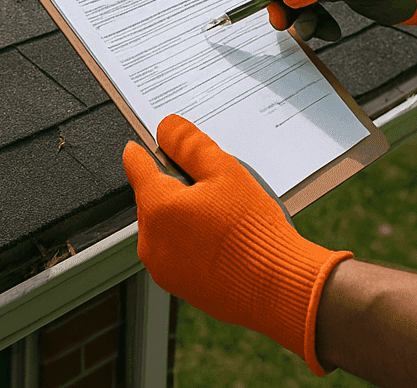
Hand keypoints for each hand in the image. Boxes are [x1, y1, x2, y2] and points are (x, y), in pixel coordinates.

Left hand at [123, 115, 351, 375]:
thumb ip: (190, 145)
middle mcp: (150, 241)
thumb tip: (166, 127)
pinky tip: (224, 241)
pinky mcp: (180, 287)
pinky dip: (193, 242)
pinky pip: (178, 253)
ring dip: (185, 216)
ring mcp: (164, 268)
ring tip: (224, 216)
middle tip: (212, 186)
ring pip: (166, 227)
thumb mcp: (225, 171)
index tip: (153, 143)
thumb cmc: (254, 231)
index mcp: (156, 207)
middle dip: (176, 187)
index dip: (147, 149)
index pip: (136, 165)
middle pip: (153, 197)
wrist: (280, 288)